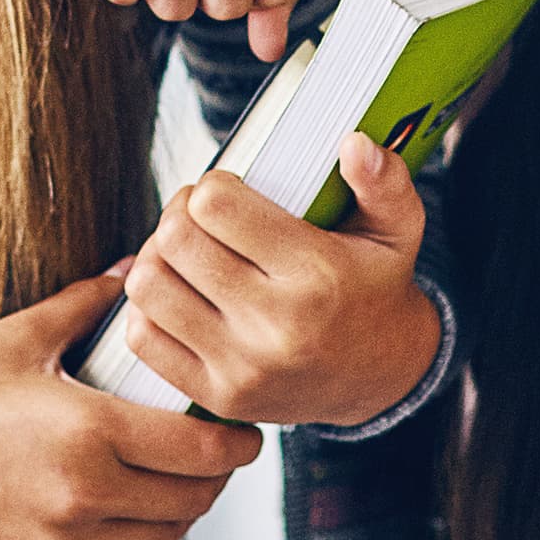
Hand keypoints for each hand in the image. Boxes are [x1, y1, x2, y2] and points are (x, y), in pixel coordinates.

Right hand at [0, 271, 263, 539]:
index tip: (243, 432)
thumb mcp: (16, 338)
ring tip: (174, 483)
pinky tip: (125, 515)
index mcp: (91, 434)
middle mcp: (85, 500)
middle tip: (213, 452)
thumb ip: (86, 307)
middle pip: (190, 502)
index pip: (202, 452)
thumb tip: (135, 272)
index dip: (235, 444)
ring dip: (176, 514)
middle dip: (213, 478)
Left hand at [114, 136, 439, 426]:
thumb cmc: (376, 287)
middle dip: (179, 212)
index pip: (216, 204)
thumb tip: (354, 143)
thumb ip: (384, 180)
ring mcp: (244, 367)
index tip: (229, 191)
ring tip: (185, 252)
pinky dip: (146, 307)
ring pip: (148, 285)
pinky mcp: (219, 397)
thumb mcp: (397, 229)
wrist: (381, 378)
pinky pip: (143, 337)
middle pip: (175, 239)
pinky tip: (178, 293)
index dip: (212, 184)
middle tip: (199, 215)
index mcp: (317, 273)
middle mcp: (277, 325)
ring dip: (156, 257)